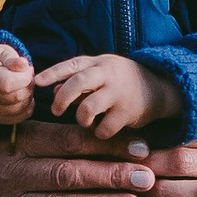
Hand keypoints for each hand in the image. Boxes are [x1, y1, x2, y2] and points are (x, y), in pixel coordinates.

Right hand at [0, 42, 34, 124]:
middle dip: (28, 84)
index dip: (23, 77)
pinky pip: (21, 116)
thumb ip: (11, 58)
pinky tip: (20, 93)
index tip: (25, 68)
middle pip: (15, 97)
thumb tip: (24, 64)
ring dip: (28, 95)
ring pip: (20, 108)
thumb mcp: (0, 51)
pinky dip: (26, 105)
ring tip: (23, 83)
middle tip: (26, 74)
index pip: (5, 84)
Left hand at [35, 53, 183, 141]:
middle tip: (55, 111)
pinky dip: (99, 132)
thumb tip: (54, 90)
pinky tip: (103, 130)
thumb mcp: (100, 74)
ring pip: (88, 108)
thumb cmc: (120, 81)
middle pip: (78, 83)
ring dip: (81, 119)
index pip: (71, 65)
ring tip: (85, 121)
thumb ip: (77, 81)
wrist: (159, 88)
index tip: (36, 82)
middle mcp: (108, 75)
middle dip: (62, 99)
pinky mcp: (128, 112)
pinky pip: (104, 128)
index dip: (52, 73)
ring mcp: (119, 93)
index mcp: (98, 63)